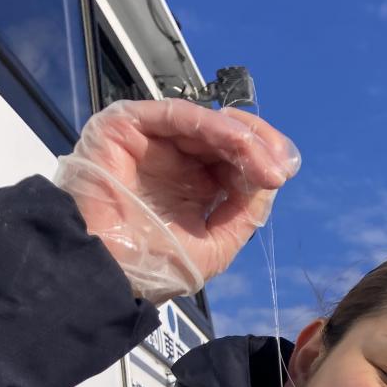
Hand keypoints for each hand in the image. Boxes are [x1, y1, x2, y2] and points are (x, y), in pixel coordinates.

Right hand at [54, 99, 299, 303]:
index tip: (282, 173)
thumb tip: (272, 180)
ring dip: (242, 139)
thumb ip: (244, 214)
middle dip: (258, 147)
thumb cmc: (150, 265)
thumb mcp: (214, 245)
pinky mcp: (128, 125)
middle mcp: (175, 160)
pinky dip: (212, 126)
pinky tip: (237, 142)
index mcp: (193, 187)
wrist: (104, 270)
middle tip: (278, 166)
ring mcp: (153, 141)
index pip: (234, 162)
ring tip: (263, 161)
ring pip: (207, 124)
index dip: (261, 161)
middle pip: (226, 138)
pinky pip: (178, 116)